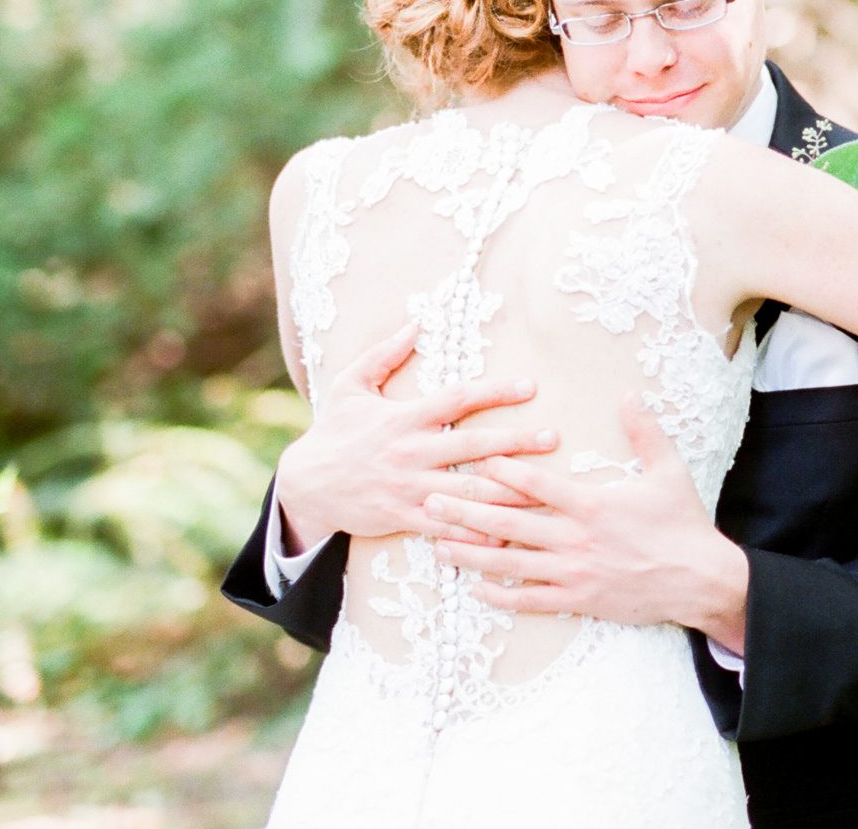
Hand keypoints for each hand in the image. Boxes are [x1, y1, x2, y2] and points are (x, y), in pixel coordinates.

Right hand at [276, 322, 558, 551]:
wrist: (304, 485)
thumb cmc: (333, 431)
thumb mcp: (350, 385)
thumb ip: (384, 354)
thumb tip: (416, 323)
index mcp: (403, 418)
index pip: (456, 400)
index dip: (494, 392)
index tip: (529, 386)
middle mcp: (410, 453)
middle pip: (471, 446)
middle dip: (515, 442)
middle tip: (553, 437)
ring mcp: (409, 488)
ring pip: (467, 491)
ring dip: (507, 490)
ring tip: (544, 489)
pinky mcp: (404, 518)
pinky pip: (447, 527)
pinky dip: (477, 532)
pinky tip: (508, 535)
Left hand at [425, 397, 749, 654]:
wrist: (700, 579)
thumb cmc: (683, 523)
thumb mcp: (668, 470)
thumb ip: (645, 431)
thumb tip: (629, 393)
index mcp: (591, 504)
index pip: (535, 484)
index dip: (499, 471)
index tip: (469, 459)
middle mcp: (575, 538)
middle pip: (508, 523)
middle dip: (465, 511)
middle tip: (429, 501)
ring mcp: (574, 572)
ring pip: (510, 563)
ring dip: (471, 554)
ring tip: (438, 545)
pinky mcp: (579, 600)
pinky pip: (530, 600)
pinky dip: (499, 595)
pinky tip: (475, 588)